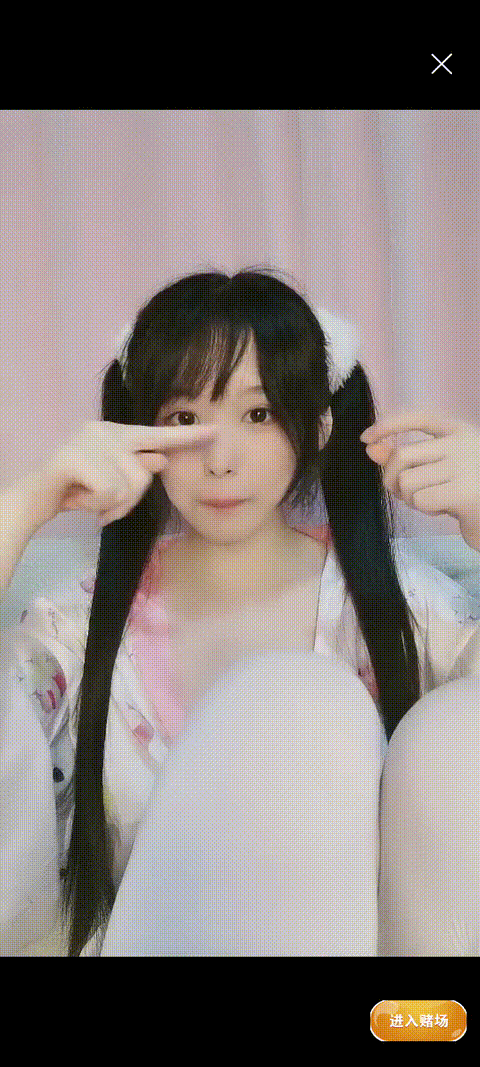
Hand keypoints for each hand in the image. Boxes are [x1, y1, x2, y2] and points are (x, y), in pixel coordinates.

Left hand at [360, 408, 479, 551]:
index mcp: (459, 431)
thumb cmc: (469, 493)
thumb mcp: (437, 471)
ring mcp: (464, 466)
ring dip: (411, 499)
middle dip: (392, 480)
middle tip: (404, 494)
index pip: (417, 417)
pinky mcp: (463, 491)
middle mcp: (462, 442)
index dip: (388, 425)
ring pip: (407, 481)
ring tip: (434, 501)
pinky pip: (421, 500)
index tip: (366, 439)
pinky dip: (425, 510)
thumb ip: (407, 459)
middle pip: (402, 455)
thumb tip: (371, 448)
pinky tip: (445, 510)